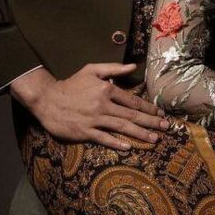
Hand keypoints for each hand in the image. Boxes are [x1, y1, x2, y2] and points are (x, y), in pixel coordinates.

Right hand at [10, 63, 169, 150]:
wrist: (48, 99)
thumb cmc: (72, 84)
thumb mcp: (92, 70)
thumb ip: (114, 69)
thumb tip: (134, 66)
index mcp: (107, 89)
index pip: (132, 100)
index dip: (148, 107)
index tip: (160, 113)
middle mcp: (103, 105)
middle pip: (131, 115)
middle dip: (151, 122)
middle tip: (167, 127)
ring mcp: (94, 119)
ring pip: (122, 127)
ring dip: (140, 134)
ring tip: (154, 139)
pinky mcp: (84, 132)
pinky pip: (104, 138)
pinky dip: (116, 143)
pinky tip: (128, 147)